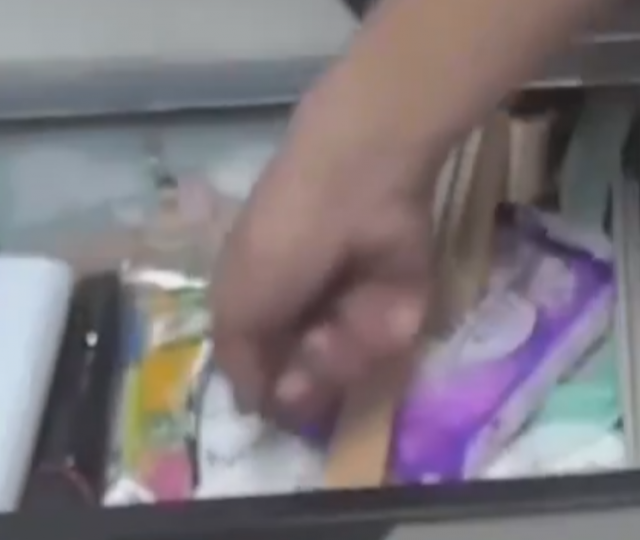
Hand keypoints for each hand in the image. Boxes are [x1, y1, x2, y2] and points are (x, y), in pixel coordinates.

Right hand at [211, 101, 437, 424]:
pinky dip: (384, 328)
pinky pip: (392, 343)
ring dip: (347, 351)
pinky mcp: (403, 305)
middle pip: (314, 381)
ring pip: (354, 367)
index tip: (277, 401)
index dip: (273, 393)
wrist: (355, 192)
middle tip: (316, 348)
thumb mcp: (236, 308)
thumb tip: (251, 409)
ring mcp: (357, 309)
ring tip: (344, 320)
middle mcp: (308, 311)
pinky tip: (379, 302)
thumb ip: (239, 365)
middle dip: (314, 378)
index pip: (267, 373)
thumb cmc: (281, 244)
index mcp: (262, 307)